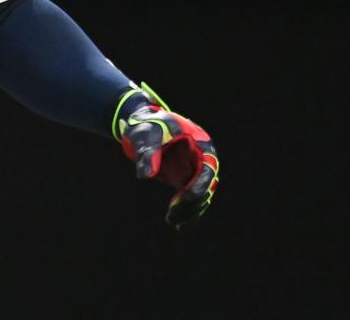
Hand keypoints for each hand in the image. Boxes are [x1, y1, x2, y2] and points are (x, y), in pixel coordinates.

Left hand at [113, 84, 219, 230]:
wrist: (142, 125)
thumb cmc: (146, 125)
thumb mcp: (145, 134)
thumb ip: (147, 152)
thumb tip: (145, 175)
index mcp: (200, 144)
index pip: (207, 168)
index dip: (199, 185)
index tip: (185, 199)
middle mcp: (202, 159)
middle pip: (206, 185)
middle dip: (192, 203)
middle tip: (173, 216)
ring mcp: (195, 169)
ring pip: (200, 196)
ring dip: (189, 211)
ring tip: (174, 222)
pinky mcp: (185, 178)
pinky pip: (190, 198)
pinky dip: (186, 211)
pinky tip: (179, 225)